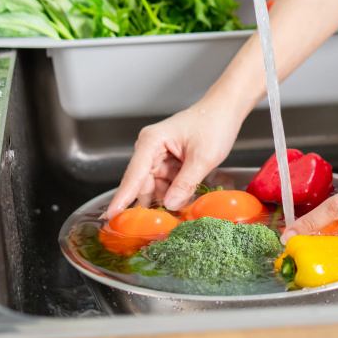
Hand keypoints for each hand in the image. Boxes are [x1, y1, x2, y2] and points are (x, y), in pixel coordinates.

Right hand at [103, 98, 242, 218]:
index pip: (133, 175)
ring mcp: (159, 157)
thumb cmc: (214, 124)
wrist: (225, 110)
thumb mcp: (203, 157)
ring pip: (155, 188)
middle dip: (150, 204)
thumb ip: (186, 183)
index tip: (111, 215)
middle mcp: (150, 149)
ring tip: (175, 216)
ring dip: (165, 201)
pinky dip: (174, 194)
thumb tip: (170, 205)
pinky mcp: (170, 163)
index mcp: (152, 142)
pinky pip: (167, 184)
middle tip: (155, 227)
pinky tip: (183, 204)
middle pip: (143, 184)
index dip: (122, 197)